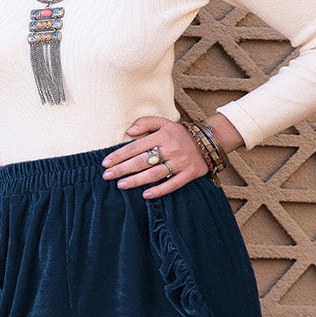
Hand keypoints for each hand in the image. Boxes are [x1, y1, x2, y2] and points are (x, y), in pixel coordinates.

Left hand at [100, 112, 240, 195]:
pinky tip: (145, 195)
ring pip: (154, 174)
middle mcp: (170, 149)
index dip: (119, 155)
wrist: (209, 141)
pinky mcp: (188, 174)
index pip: (135, 147)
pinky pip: (172, 184)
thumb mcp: (164, 122)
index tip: (106, 163)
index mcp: (162, 135)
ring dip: (136, 181)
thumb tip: (128, 132)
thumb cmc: (180, 133)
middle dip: (122, 169)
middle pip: (142, 161)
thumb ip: (145, 123)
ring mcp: (180, 163)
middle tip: (107, 176)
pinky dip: (159, 190)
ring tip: (121, 185)